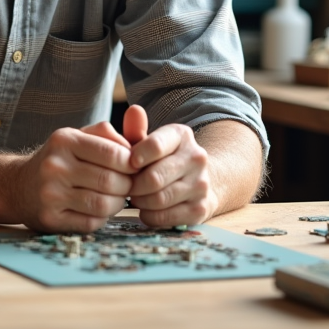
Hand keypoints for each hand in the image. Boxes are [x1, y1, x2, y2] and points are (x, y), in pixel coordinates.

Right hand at [12, 123, 134, 232]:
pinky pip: (90, 223)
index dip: (131, 163)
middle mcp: (54, 166)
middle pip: (109, 181)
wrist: (19, 186)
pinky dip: (102, 218)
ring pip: (102, 205)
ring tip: (116, 199)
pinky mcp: (50, 218)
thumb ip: (106, 135)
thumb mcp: (77, 137)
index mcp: (64, 140)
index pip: (113, 153)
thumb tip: (135, 147)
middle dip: (127, 186)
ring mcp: (50, 194)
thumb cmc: (59, 160)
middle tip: (129, 186)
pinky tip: (99, 210)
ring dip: (117, 204)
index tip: (134, 168)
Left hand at [125, 113, 215, 227]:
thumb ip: (136, 130)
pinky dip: (149, 216)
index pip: (155, 145)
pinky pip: (165, 218)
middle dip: (133, 185)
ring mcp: (201, 184)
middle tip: (126, 186)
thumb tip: (133, 110)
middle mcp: (197, 158)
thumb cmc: (162, 160)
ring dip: (140, 202)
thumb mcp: (148, 142)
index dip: (135, 158)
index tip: (127, 165)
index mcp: (182, 135)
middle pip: (154, 178)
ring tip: (136, 197)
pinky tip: (147, 210)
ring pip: (158, 199)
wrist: (196, 181)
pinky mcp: (201, 209)